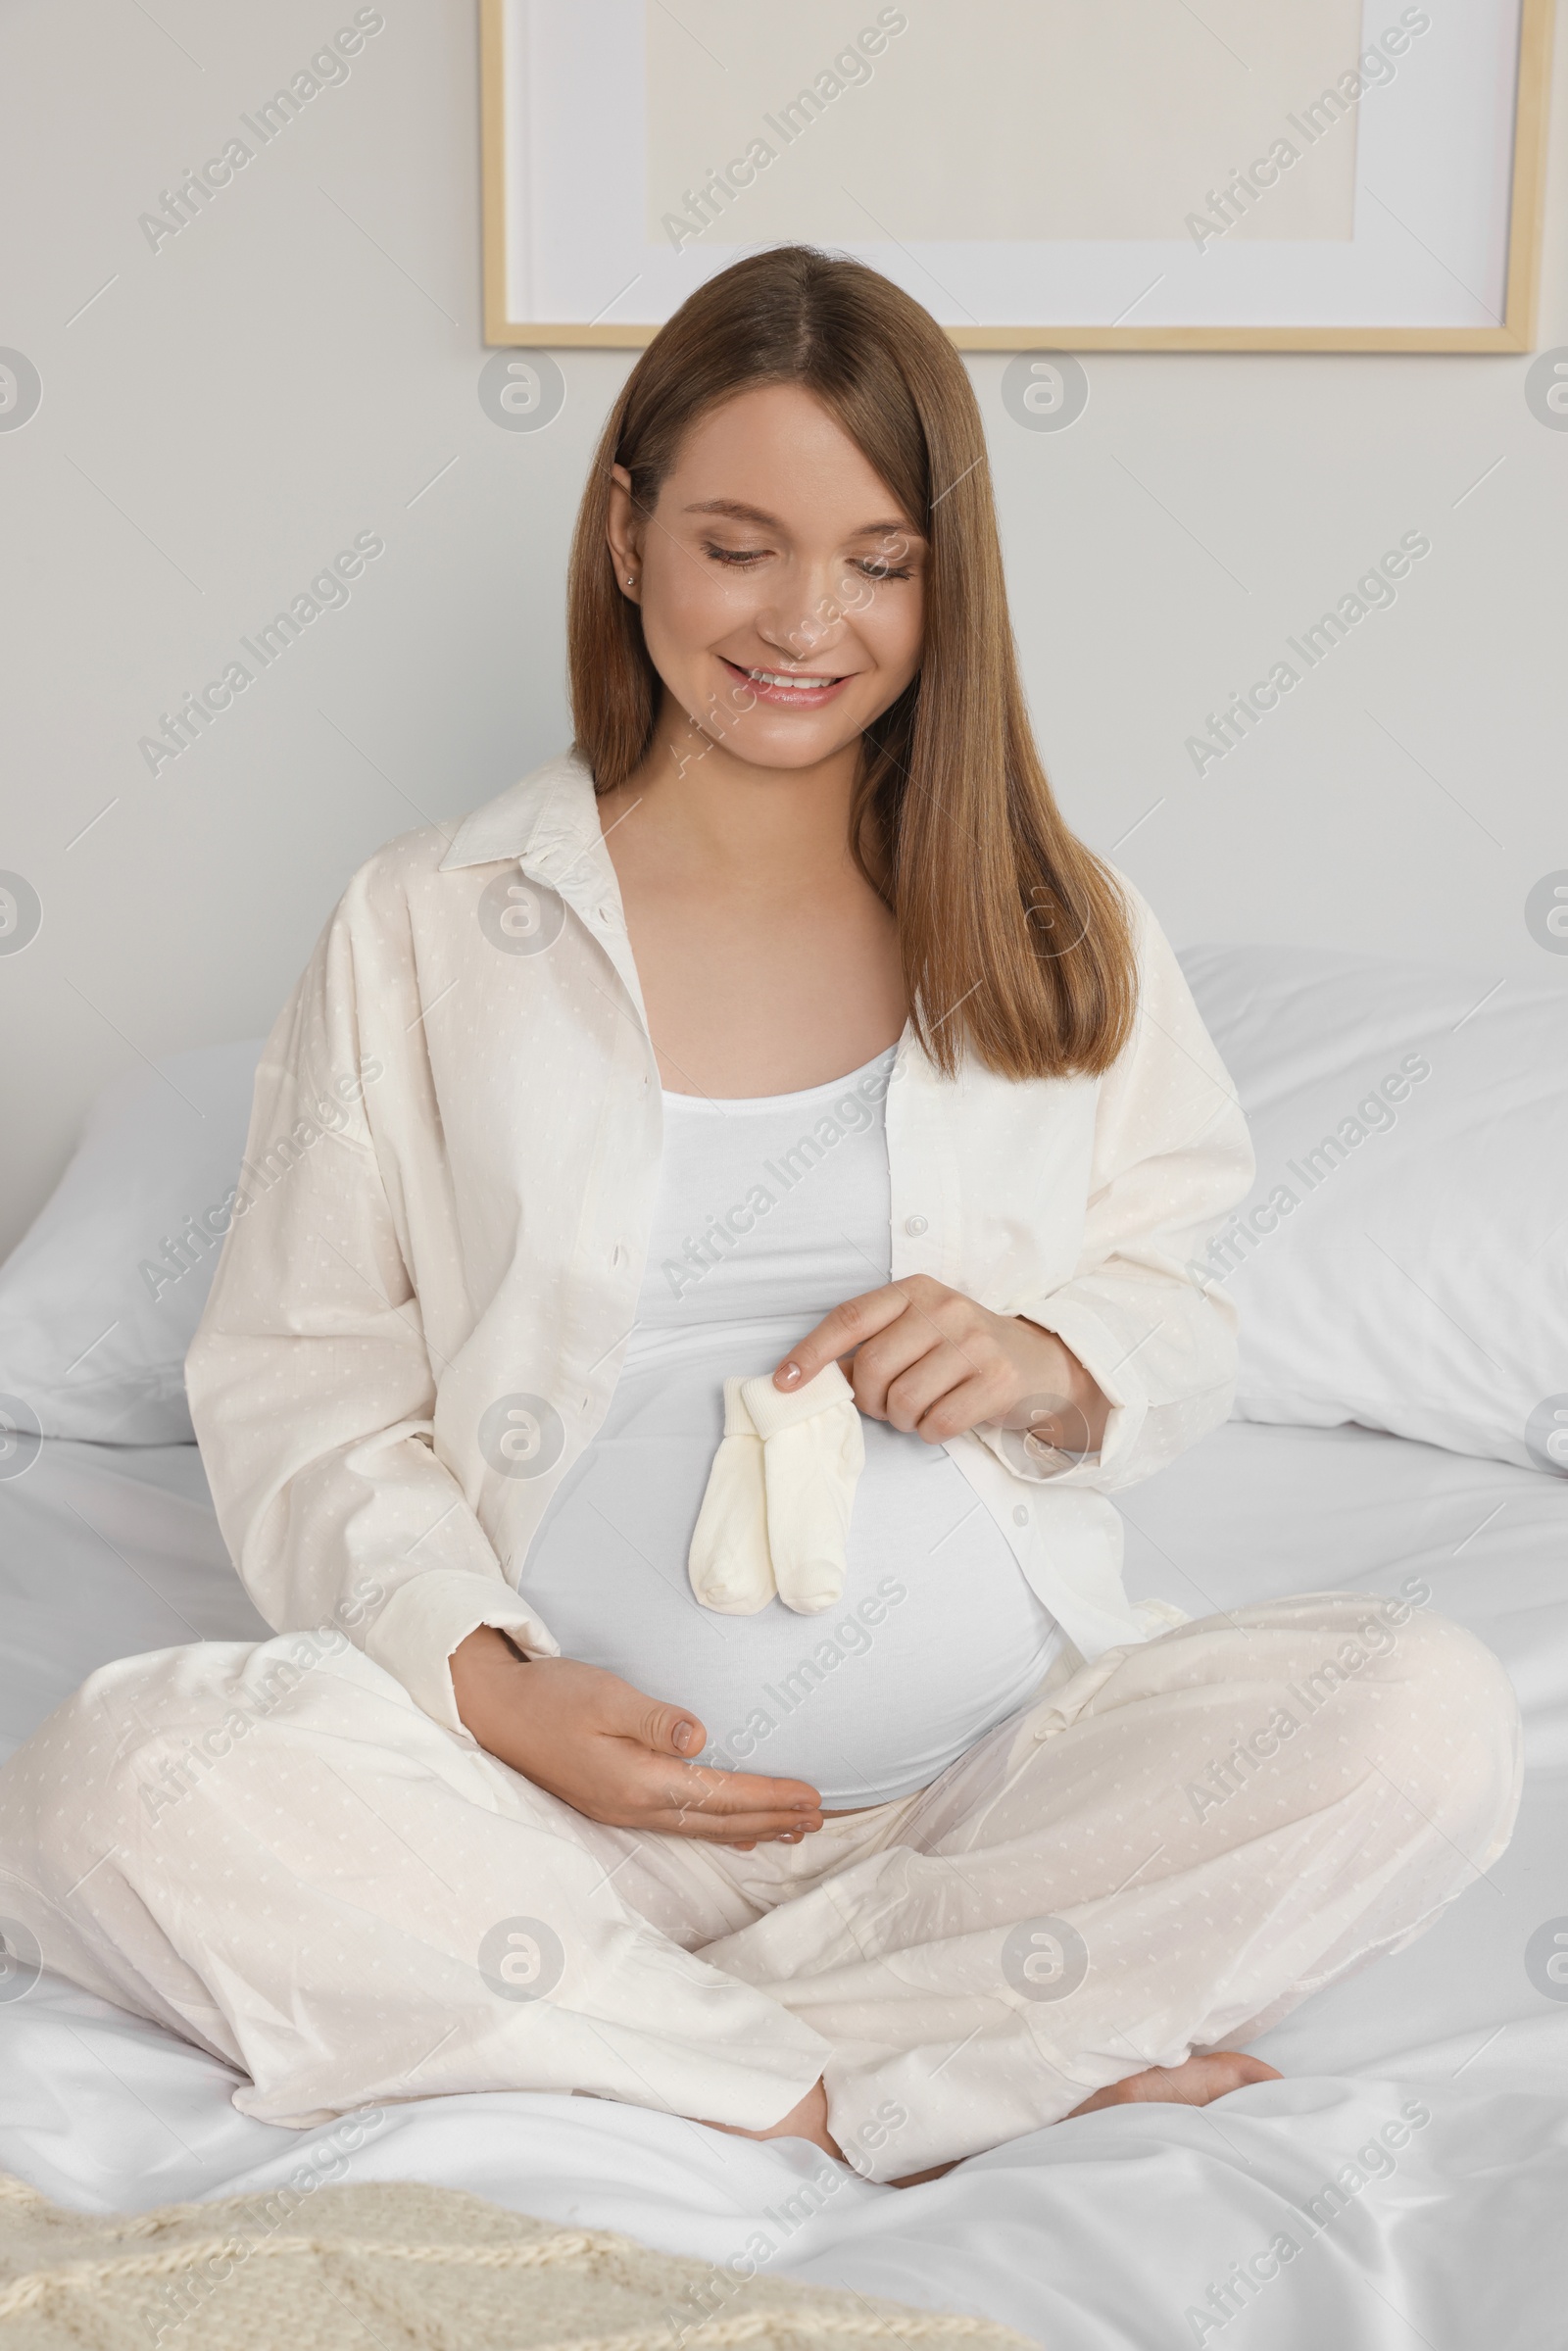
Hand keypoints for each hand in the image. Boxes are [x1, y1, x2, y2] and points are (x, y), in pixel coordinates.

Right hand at [449, 1630, 823, 1848]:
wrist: (494, 1712)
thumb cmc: (549, 1697)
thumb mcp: (603, 1695)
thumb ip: (653, 1719)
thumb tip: (701, 1737)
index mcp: (639, 1782)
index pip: (721, 1795)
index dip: (770, 1797)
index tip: (813, 1797)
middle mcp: (635, 1806)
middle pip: (720, 1820)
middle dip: (772, 1818)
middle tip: (821, 1817)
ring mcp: (623, 1809)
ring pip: (703, 1827)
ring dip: (751, 1828)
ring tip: (793, 1830)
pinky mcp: (614, 1801)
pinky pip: (681, 1824)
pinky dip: (718, 1829)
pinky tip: (733, 1833)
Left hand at [773, 1274, 1109, 1451]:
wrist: (1038, 1362)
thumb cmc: (962, 1349)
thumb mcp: (919, 1328)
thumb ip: (874, 1343)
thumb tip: (821, 1378)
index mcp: (914, 1290)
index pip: (849, 1319)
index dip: (811, 1353)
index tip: (784, 1383)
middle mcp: (944, 1309)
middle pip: (872, 1368)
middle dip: (870, 1400)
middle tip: (885, 1405)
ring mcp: (973, 1343)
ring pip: (903, 1400)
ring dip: (903, 1419)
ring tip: (920, 1409)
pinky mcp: (997, 1380)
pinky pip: (937, 1424)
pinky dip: (931, 1431)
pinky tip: (946, 1417)